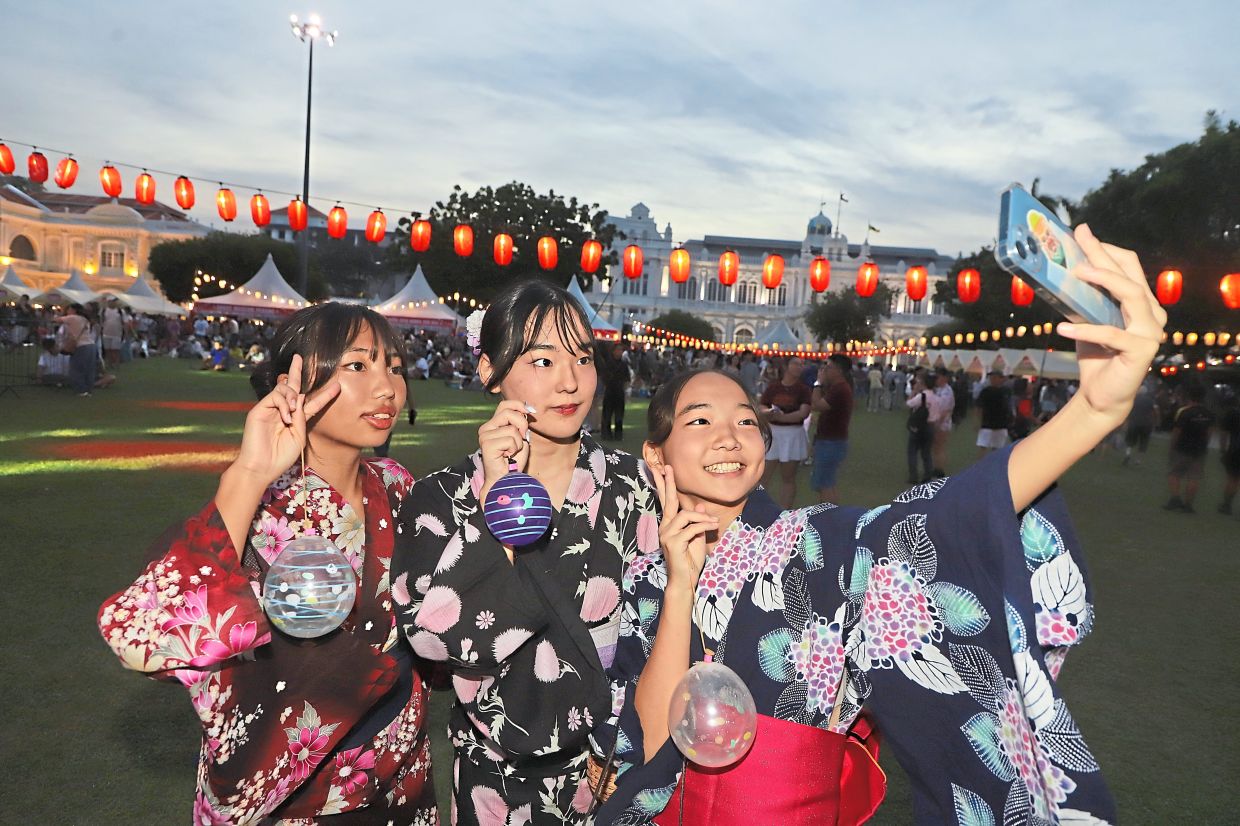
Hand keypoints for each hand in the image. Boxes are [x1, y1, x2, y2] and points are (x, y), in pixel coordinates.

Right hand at [231, 354, 340, 486]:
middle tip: (300, 357)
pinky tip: (285, 417)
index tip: (338, 387)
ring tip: (293, 412)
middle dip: (296, 371)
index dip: (324, 395)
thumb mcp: (299, 436)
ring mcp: (269, 409)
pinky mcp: (259, 409)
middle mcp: (282, 410)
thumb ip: (302, 416)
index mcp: (295, 418)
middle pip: (291, 386)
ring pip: (284, 388)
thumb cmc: (281, 456)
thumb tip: (301, 396)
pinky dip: (283, 404)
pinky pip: (275, 396)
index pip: (311, 402)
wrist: (262, 467)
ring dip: (292, 396)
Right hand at [477, 400, 533, 502]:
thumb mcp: (521, 438)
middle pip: (509, 412)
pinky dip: (514, 449)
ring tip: (511, 452)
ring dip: (518, 442)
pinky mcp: (487, 444)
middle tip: (522, 438)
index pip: (505, 405)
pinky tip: (507, 456)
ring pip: (512, 429)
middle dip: (522, 424)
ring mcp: (485, 436)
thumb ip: (521, 424)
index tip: (531, 412)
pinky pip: (510, 440)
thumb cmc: (514, 460)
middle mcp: (486, 428)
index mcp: (493, 424)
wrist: (506, 479)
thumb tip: (527, 410)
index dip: (519, 405)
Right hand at [650, 464, 715, 595]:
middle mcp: (665, 527)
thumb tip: (701, 506)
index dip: (663, 485)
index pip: (665, 501)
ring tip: (714, 522)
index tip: (660, 469)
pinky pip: (691, 528)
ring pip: (685, 515)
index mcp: (669, 525)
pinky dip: (704, 526)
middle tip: (668, 467)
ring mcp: (667, 535)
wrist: (685, 582)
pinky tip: (712, 528)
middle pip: (667, 500)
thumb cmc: (690, 561)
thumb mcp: (698, 537)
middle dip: (668, 483)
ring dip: (702, 517)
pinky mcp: (673, 543)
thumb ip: (698, 522)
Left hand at [1056, 224, 1165, 424]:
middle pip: (1129, 275)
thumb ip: (1084, 296)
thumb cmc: (1095, 354)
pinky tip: (1062, 327)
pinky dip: (1085, 329)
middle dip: (1103, 254)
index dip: (1106, 248)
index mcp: (1141, 301)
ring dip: (1104, 280)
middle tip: (1079, 239)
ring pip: (1131, 295)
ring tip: (1076, 273)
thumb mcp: (1086, 318)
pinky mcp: (1142, 350)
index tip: (1082, 233)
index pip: (1128, 265)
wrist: (1101, 394)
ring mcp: (1151, 331)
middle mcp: (1152, 312)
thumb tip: (1061, 268)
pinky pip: (1112, 334)